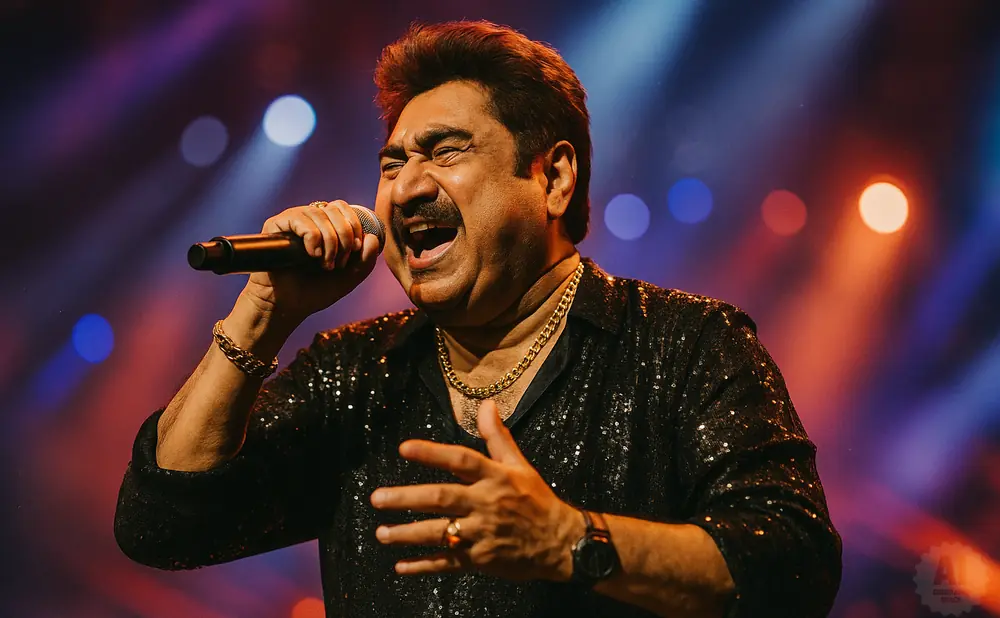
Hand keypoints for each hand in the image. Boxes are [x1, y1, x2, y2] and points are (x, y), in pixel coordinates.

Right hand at [241, 200, 380, 326]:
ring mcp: (292, 221)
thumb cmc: (315, 291)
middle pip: (335, 209)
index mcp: (326, 225)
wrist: (288, 306)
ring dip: (330, 241)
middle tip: (339, 263)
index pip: (344, 209)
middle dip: (345, 236)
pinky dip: (313, 237)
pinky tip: (312, 255)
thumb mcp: (350, 277)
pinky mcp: (275, 225)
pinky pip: (300, 219)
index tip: (354, 250)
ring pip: (320, 214)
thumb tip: (371, 236)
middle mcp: (309, 219)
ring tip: (325, 264)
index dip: (354, 226)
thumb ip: (366, 259)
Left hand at [370, 400, 585, 580]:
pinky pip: (447, 563)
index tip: (404, 448)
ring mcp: (482, 534)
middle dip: (406, 499)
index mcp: (495, 477)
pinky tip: (401, 566)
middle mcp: (486, 504)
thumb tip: (487, 404)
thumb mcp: (519, 465)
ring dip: (407, 534)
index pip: (460, 460)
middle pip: (441, 499)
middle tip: (377, 498)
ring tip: (381, 533)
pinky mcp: (481, 560)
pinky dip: (423, 566)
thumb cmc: (536, 500)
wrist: (560, 543)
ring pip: (439, 533)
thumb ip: (497, 436)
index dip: (432, 453)